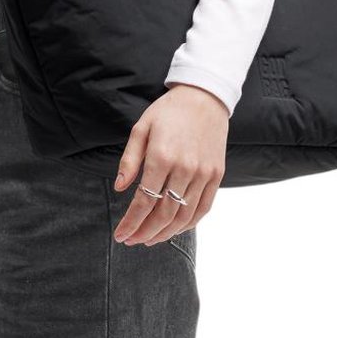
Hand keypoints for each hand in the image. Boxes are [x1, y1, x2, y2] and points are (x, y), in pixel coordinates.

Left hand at [112, 83, 228, 245]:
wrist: (204, 96)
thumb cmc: (169, 111)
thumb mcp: (141, 128)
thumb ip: (130, 159)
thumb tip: (119, 188)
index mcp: (162, 156)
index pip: (144, 201)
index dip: (131, 222)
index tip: (120, 235)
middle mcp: (184, 168)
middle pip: (163, 214)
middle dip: (145, 232)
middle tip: (132, 241)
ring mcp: (203, 173)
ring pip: (184, 216)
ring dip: (165, 234)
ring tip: (150, 239)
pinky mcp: (217, 175)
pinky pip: (203, 209)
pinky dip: (188, 224)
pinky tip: (174, 229)